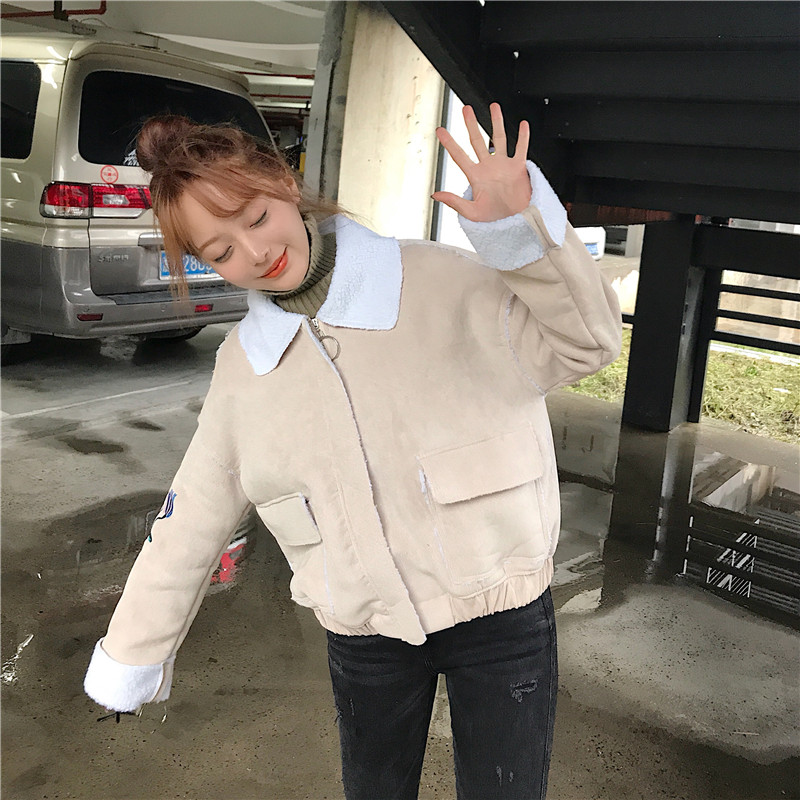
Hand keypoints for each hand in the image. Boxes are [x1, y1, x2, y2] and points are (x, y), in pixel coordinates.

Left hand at [432, 103, 531, 222]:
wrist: (514, 223)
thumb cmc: (494, 219)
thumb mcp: (471, 212)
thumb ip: (454, 202)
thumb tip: (435, 194)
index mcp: (475, 177)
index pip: (459, 155)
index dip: (449, 143)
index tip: (440, 130)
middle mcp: (488, 168)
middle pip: (477, 141)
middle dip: (471, 124)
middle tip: (465, 109)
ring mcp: (503, 166)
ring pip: (499, 138)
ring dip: (496, 122)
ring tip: (494, 107)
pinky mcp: (518, 168)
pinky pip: (521, 149)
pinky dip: (523, 137)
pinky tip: (522, 125)